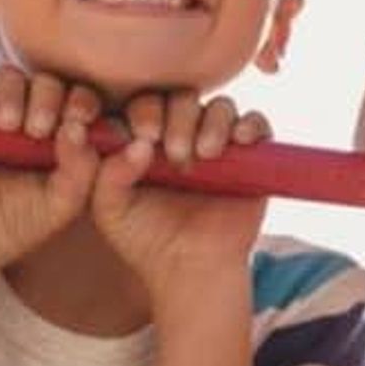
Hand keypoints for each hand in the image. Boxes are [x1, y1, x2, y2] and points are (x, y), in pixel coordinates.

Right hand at [0, 67, 102, 288]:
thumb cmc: (14, 225)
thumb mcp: (62, 202)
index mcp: (57, 134)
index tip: (80, 120)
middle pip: (45, 83)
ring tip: (7, 126)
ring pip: (7, 78)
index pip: (77, 100)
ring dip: (12, 93)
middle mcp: (25, 117)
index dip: (82, 102)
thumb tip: (79, 127)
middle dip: (48, 99)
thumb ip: (83, 168)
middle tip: (39, 130)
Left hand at [89, 90, 271, 302]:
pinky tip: (238, 142)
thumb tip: (137, 142)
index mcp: (146, 138)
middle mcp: (182, 131)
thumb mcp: (110, 209)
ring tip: (203, 156)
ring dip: (212, 123)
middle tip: (174, 152)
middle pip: (183, 98)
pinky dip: (250, 125)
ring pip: (220, 106)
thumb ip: (107, 175)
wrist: (190, 267)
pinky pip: (256, 122)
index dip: (143, 110)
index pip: (145, 102)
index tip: (142, 136)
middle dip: (177, 118)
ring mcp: (218, 140)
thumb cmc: (145, 237)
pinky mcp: (251, 154)